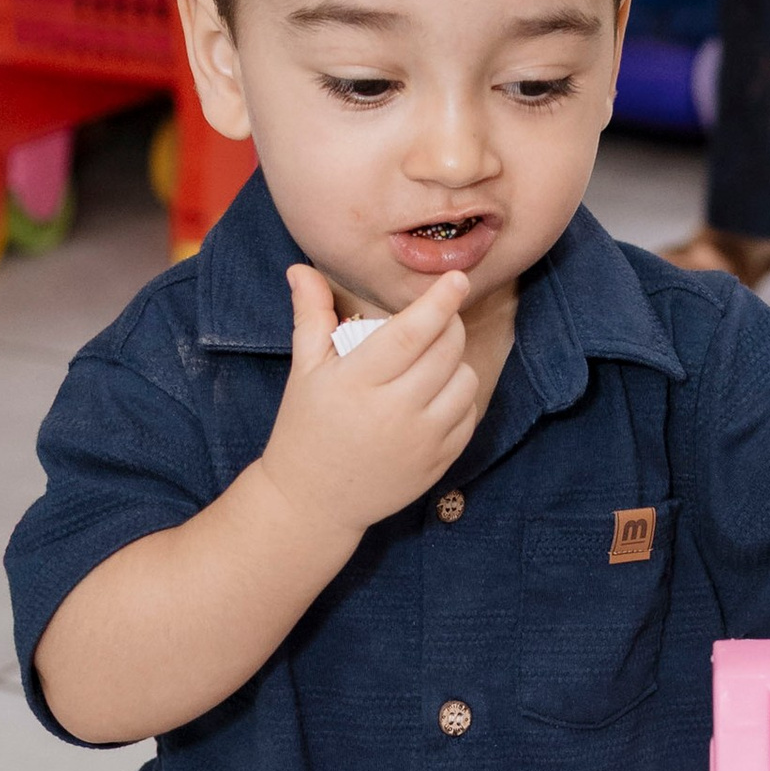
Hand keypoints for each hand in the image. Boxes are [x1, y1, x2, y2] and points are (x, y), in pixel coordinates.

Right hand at [262, 262, 481, 544]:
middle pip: (445, 351)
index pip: (410, 333)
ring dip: (456, 361)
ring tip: (433, 360)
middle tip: (438, 317)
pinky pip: (469, 417)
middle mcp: (394, 412)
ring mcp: (421, 441)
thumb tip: (300, 267)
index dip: (438, 302)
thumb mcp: (304, 372)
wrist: (314, 502)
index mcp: (358, 382)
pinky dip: (461, 398)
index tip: (457, 279)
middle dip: (450, 323)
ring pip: (465, 382)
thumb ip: (310, 317)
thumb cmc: (306, 429)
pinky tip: (438, 394)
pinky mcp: (438, 463)